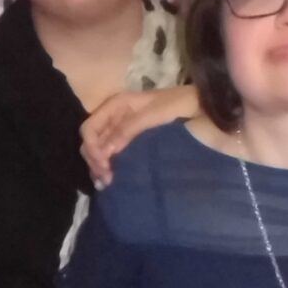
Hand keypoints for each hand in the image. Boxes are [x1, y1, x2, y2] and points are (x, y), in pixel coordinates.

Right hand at [81, 84, 200, 185]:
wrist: (197, 105)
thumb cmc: (176, 105)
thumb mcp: (152, 115)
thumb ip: (127, 131)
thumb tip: (106, 152)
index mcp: (115, 105)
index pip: (89, 128)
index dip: (92, 148)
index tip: (104, 165)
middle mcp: (113, 116)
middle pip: (91, 141)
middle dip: (95, 160)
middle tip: (107, 178)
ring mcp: (120, 128)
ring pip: (99, 149)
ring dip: (99, 166)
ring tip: (107, 183)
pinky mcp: (129, 140)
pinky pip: (110, 153)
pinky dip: (107, 166)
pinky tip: (110, 179)